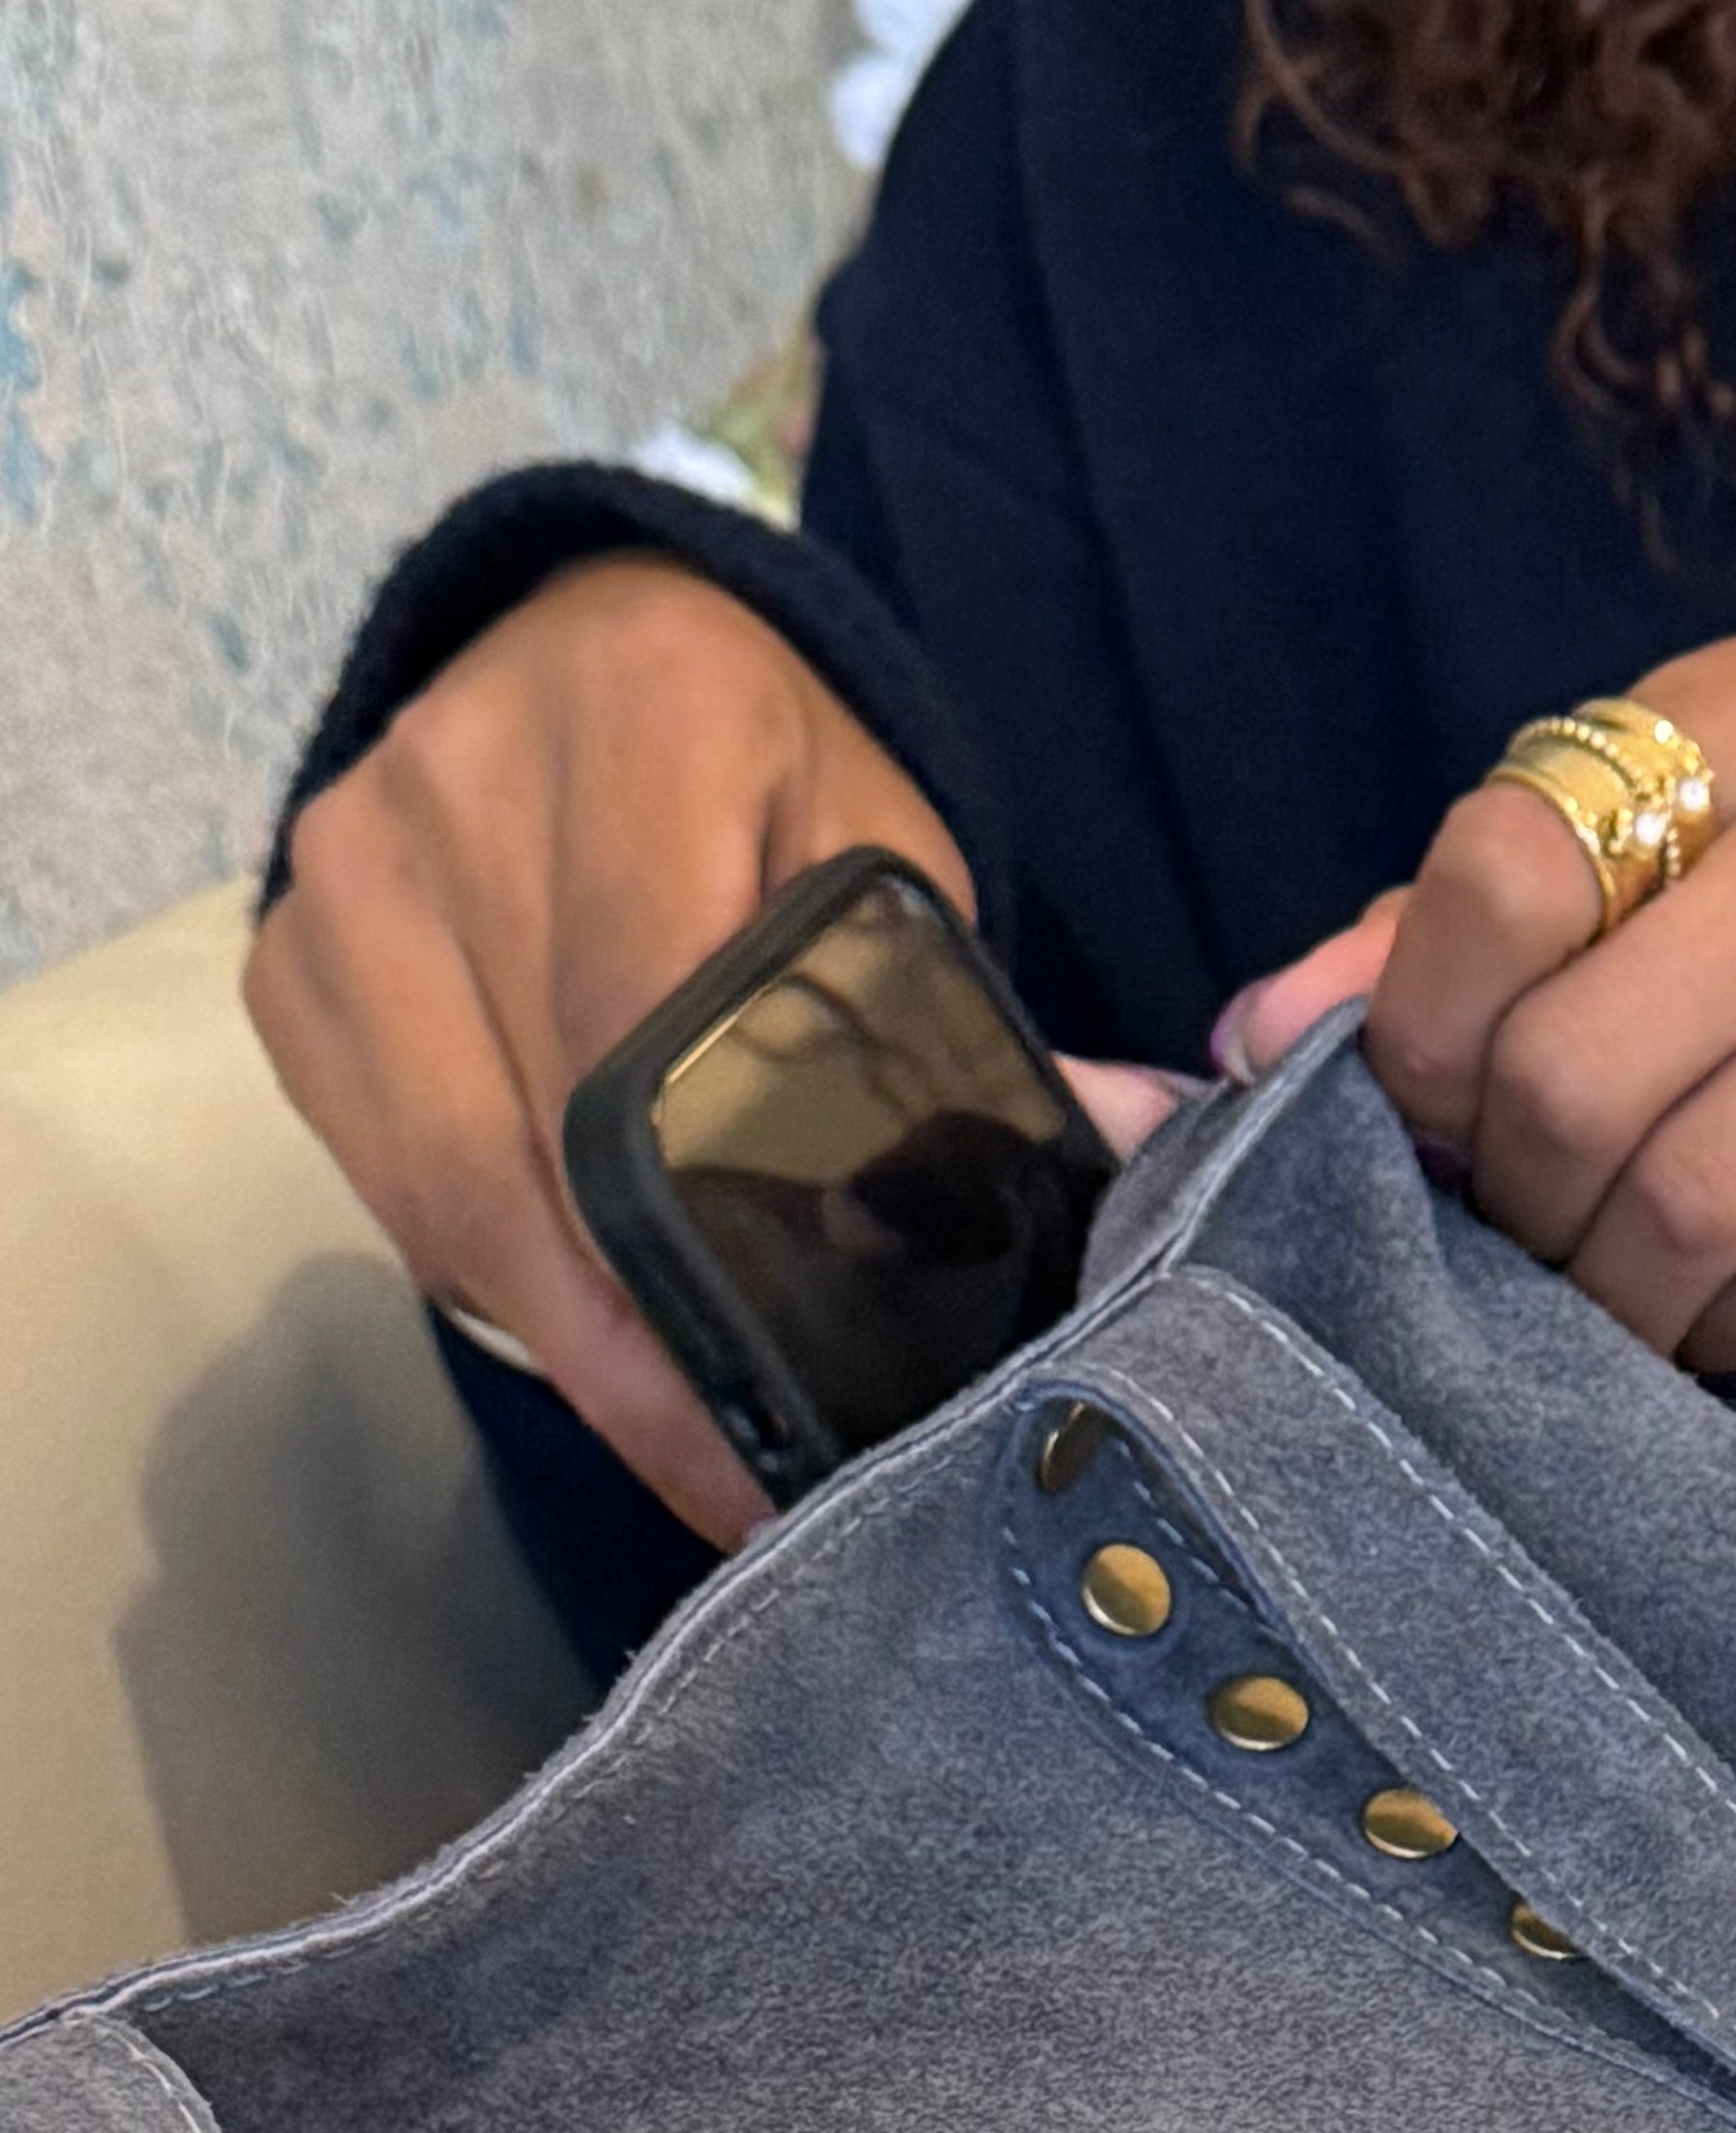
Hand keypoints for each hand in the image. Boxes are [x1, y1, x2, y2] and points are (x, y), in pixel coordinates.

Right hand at [248, 556, 978, 1548]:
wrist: (593, 649)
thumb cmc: (768, 770)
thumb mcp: (881, 847)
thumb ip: (925, 1012)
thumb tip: (1047, 1178)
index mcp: (640, 722)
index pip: (647, 1037)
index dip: (709, 1256)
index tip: (781, 1413)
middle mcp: (455, 785)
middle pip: (534, 1148)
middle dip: (640, 1355)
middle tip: (738, 1484)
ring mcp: (347, 875)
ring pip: (448, 1190)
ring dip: (568, 1342)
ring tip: (679, 1446)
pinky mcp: (291, 965)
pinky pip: (390, 1181)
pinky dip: (496, 1275)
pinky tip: (590, 1335)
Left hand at [1218, 633, 1735, 1375]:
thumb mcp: (1667, 853)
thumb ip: (1462, 930)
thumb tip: (1242, 1038)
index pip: (1505, 872)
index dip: (1425, 1041)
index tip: (1438, 1119)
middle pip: (1589, 1071)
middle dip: (1521, 1199)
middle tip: (1526, 1242)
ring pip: (1705, 1194)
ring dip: (1619, 1291)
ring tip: (1616, 1297)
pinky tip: (1729, 1310)